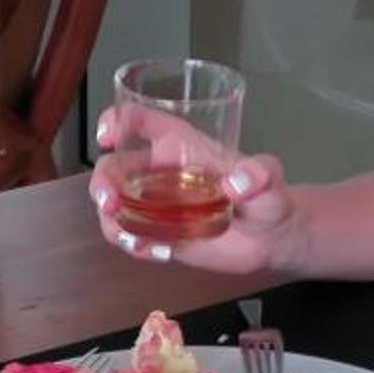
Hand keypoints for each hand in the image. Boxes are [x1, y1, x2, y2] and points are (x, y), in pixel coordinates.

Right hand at [88, 103, 303, 272]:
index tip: (107, 138)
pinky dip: (132, 244)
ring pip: (114, 204)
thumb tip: (238, 183)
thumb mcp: (269, 180)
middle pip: (113, 166)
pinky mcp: (159, 233)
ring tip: (134, 240)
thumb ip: (260, 175)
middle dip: (102, 183)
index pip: (140, 121)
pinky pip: (131, 235)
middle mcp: (161, 172)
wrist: (271, 239)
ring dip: (111, 220)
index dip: (116, 121)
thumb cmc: (268, 197)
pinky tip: (156, 252)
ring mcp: (156, 204)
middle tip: (110, 204)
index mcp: (180, 146)